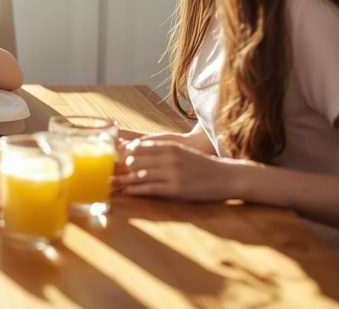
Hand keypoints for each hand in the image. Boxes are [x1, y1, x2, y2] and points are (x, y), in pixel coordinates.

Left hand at [113, 139, 229, 200]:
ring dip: (125, 180)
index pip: (138, 146)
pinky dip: (135, 190)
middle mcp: (169, 158)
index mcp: (169, 146)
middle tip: (112, 173)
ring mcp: (172, 174)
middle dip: (121, 167)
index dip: (124, 153)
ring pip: (140, 175)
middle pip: (135, 160)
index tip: (115, 158)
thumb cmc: (200, 165)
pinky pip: (149, 189)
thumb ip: (160, 151)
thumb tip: (134, 151)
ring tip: (114, 183)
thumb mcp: (180, 152)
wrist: (225, 176)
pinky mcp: (175, 189)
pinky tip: (127, 191)